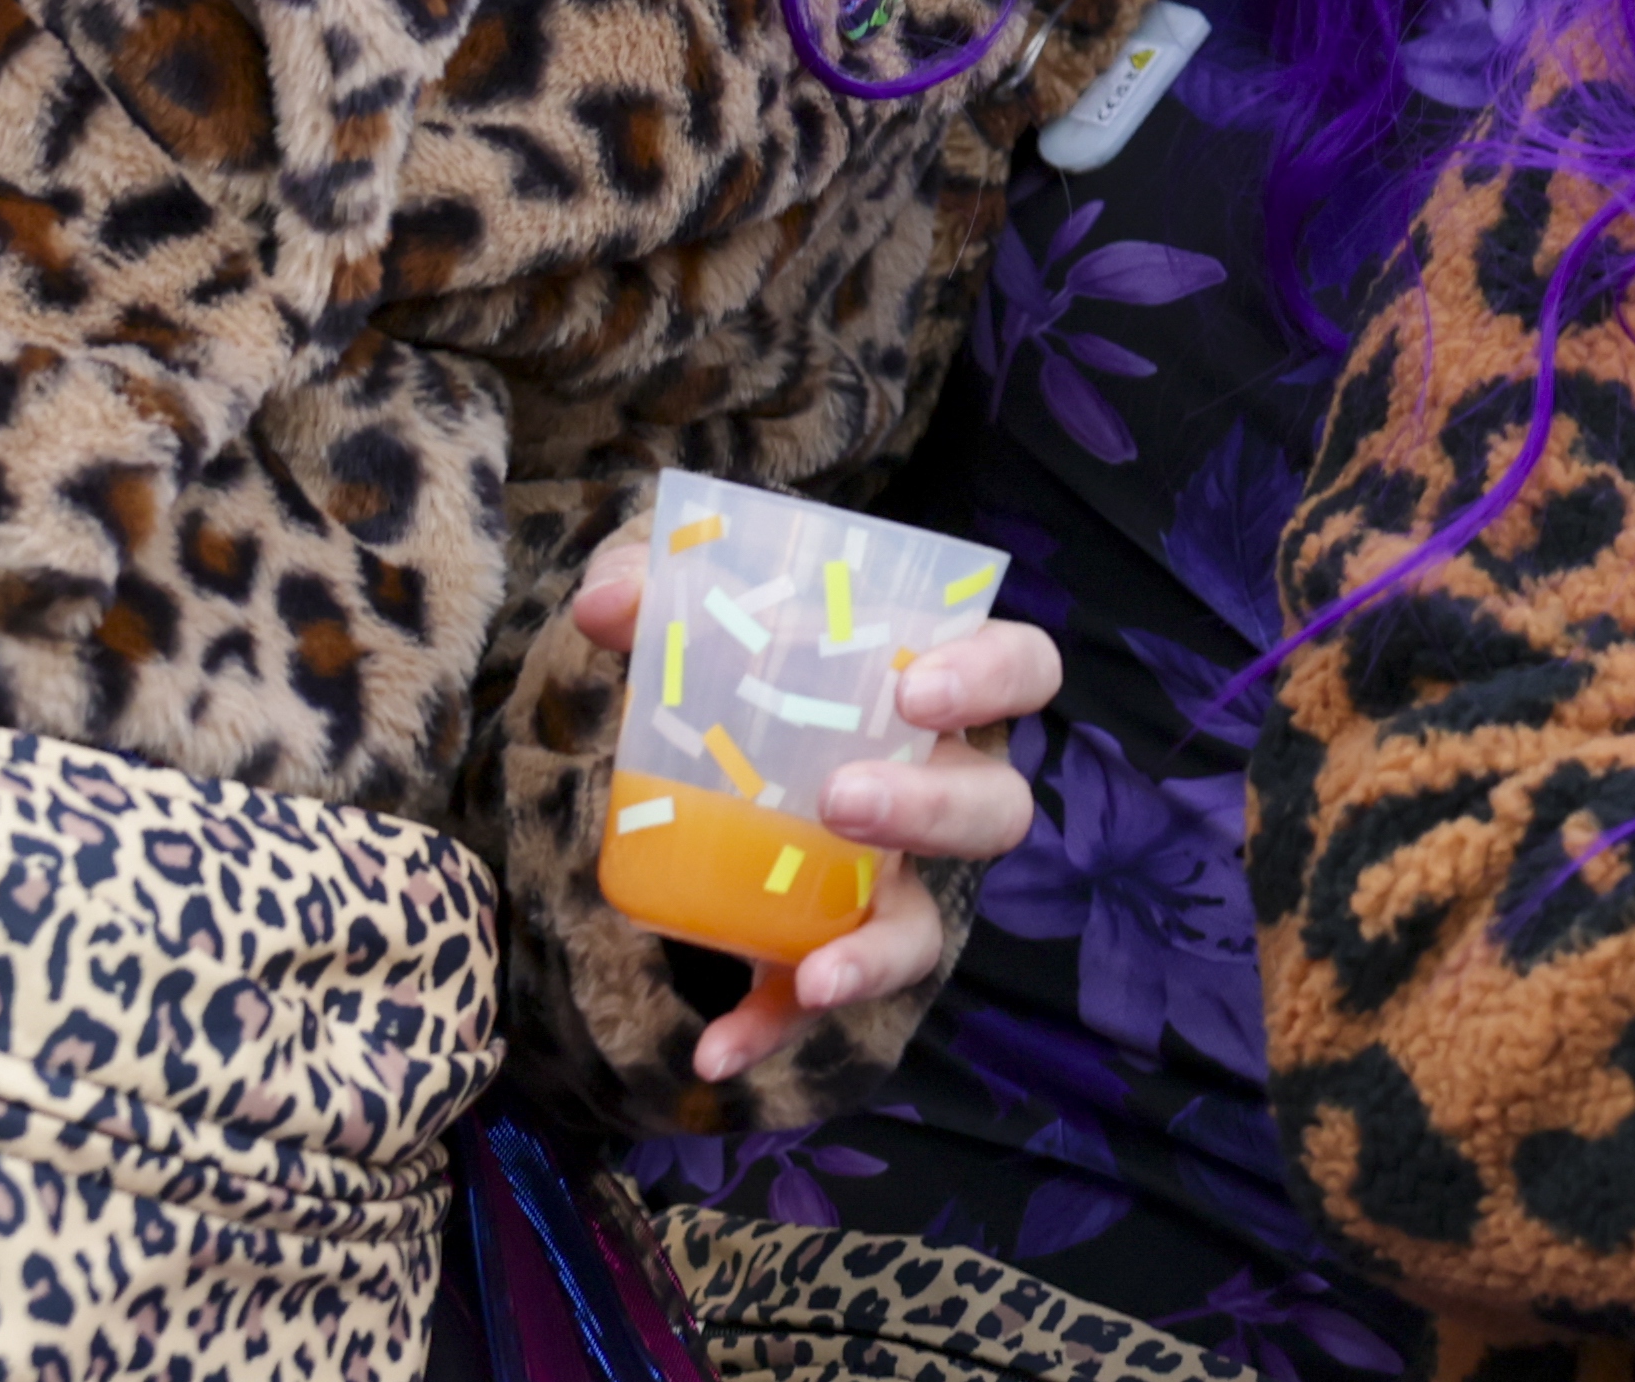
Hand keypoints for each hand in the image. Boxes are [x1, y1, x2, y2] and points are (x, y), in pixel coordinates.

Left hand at [564, 521, 1060, 1087]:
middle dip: (933, 813)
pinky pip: (812, 999)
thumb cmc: (733, 655)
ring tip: (821, 971)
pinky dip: (772, 1029)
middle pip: (995, 809)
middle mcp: (937, 790)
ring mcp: (888, 881)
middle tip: (843, 800)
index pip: (1024, 669)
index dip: (995, 678)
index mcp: (936, 688)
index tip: (919, 688)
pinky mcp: (821, 947)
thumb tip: (611, 606)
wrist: (682, 751)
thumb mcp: (694, 603)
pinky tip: (720, 1052)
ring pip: (928, 926)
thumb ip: (657, 582)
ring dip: (880, 949)